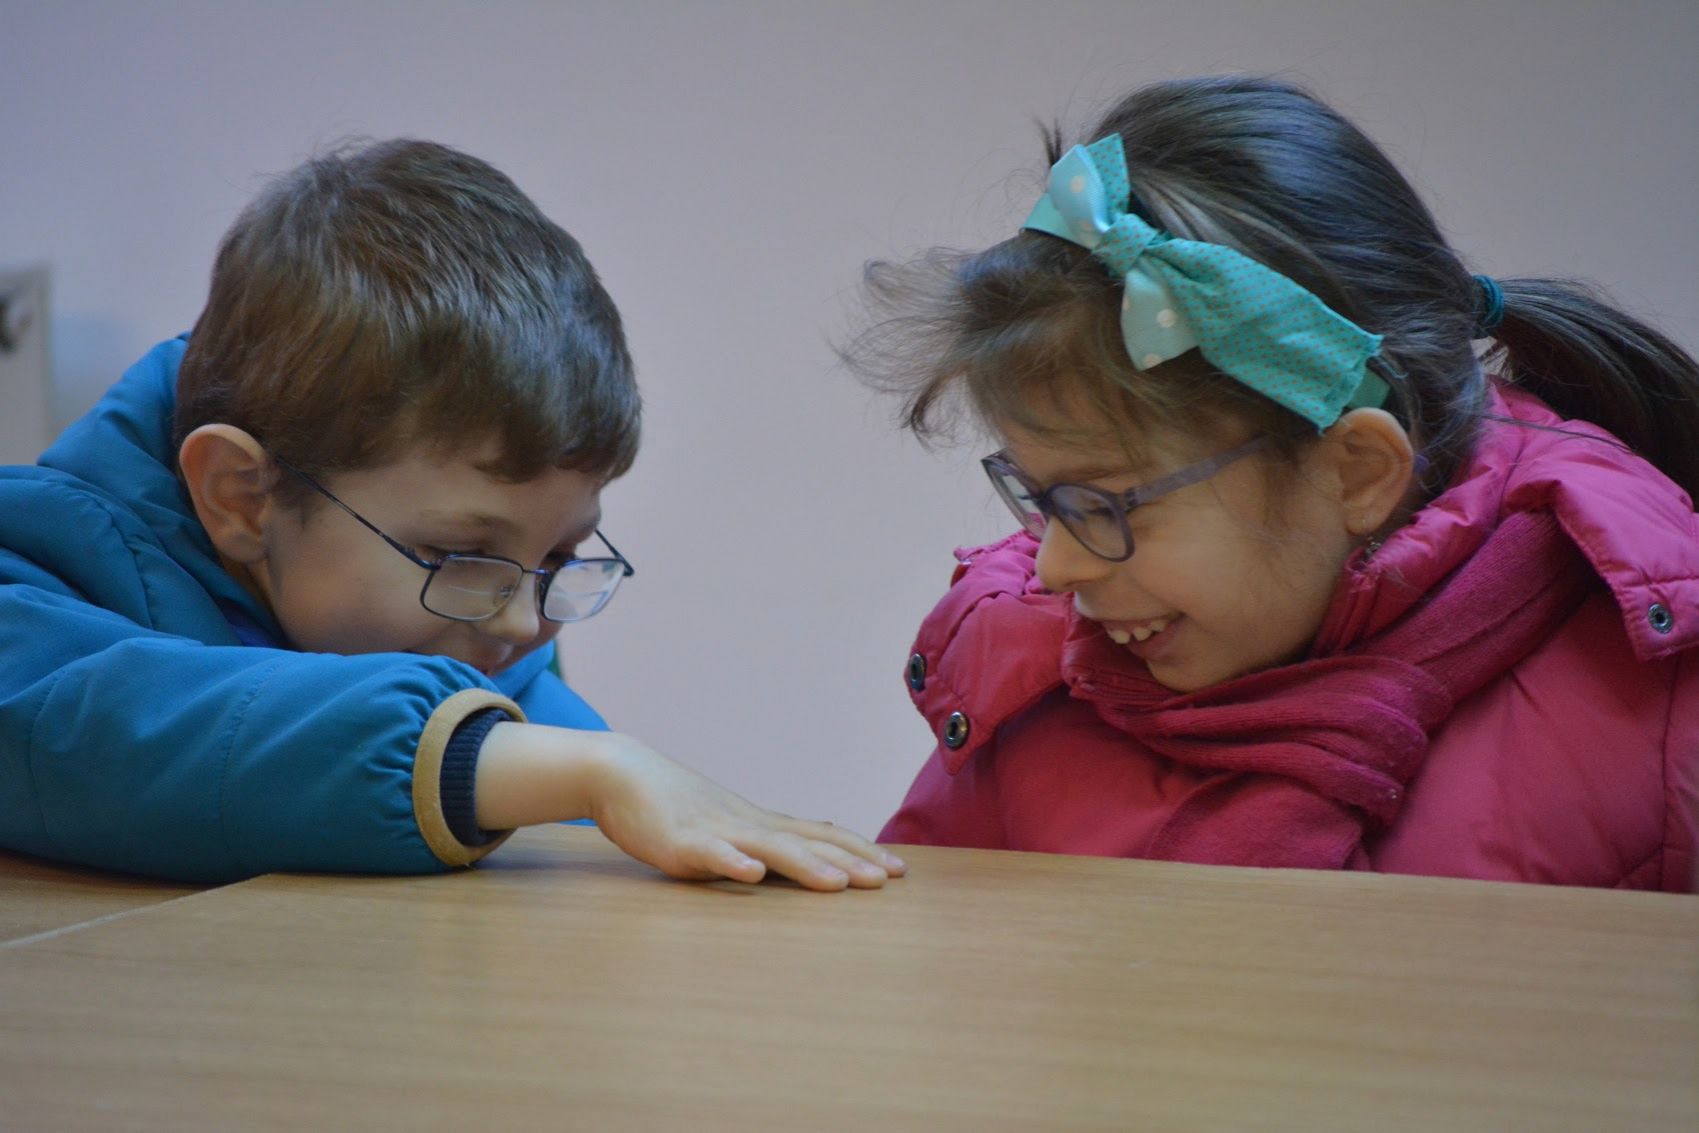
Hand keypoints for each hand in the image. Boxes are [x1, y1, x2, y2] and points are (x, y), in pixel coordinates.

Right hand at [584, 732, 906, 891]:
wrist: (622, 774)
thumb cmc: (675, 805)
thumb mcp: (727, 826)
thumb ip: (761, 842)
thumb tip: (800, 858)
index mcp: (761, 824)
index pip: (821, 836)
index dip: (860, 852)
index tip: (898, 870)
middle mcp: (749, 825)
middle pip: (808, 842)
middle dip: (851, 861)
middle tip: (891, 879)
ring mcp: (717, 831)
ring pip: (769, 848)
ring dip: (806, 865)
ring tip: (839, 884)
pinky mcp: (680, 842)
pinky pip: (710, 853)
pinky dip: (733, 862)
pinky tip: (752, 874)